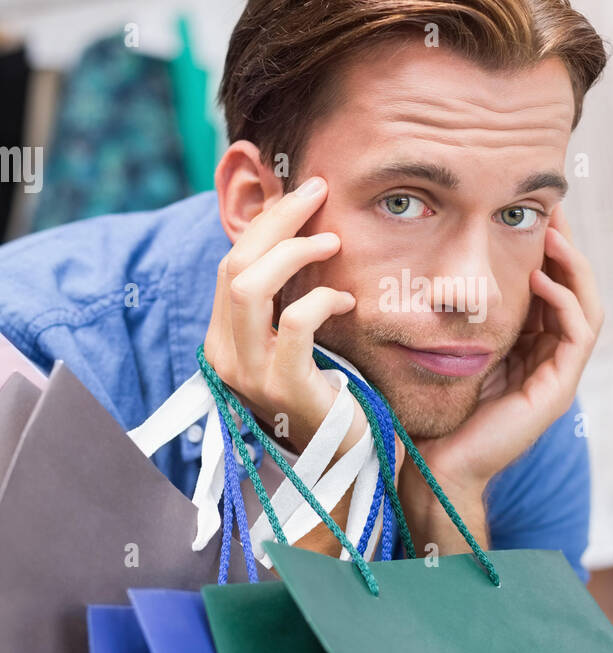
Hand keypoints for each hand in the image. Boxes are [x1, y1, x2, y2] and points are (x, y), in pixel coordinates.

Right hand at [204, 176, 372, 461]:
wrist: (347, 462)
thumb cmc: (331, 393)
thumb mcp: (298, 340)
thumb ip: (288, 296)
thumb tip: (301, 228)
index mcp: (225, 339)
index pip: (232, 263)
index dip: (266, 221)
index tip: (304, 191)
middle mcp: (226, 356)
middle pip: (236, 265)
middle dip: (277, 220)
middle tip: (318, 193)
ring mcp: (250, 375)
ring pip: (250, 287)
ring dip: (293, 253)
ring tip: (332, 241)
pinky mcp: (284, 389)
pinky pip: (294, 325)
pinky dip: (321, 300)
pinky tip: (346, 298)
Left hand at [401, 202, 602, 496]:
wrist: (430, 462)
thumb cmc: (427, 404)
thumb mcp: (441, 342)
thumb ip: (451, 309)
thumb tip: (432, 258)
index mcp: (525, 346)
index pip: (550, 286)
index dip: (547, 247)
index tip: (532, 208)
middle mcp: (546, 358)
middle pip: (573, 289)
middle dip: (565, 246)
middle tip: (552, 206)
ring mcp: (556, 375)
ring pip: (585, 306)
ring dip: (573, 267)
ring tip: (552, 234)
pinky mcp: (556, 390)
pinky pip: (577, 333)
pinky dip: (564, 301)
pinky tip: (541, 277)